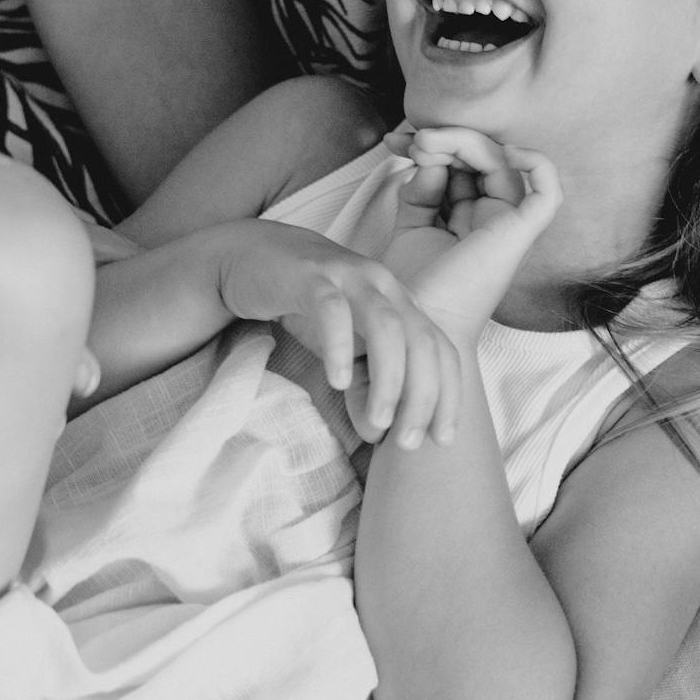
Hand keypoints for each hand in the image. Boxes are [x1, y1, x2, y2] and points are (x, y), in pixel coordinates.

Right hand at [215, 221, 462, 448]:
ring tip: (378, 422)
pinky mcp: (310, 276)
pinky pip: (332, 310)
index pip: (440, 349)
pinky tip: (338, 383)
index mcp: (400, 302)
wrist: (251, 257)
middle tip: (407, 442)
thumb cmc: (307, 307)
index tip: (443, 439)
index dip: (448, 395)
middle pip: (421, 341)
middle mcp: (384, 286)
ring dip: (389, 379)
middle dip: (423, 396)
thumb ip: (365, 385)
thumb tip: (377, 432)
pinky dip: (340, 348)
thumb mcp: (346, 348)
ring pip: (386, 327)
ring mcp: (349, 277)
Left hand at [381, 127, 562, 340]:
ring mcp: (508, 225)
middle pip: (481, 157)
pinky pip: (547, 192)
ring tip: (424, 144)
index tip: (394, 141)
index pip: (461, 163)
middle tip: (412, 140)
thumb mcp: (409, 225)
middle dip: (444, 140)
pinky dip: (536, 163)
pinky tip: (504, 151)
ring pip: (502, 161)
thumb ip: (420, 189)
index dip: (433, 145)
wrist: (415, 326)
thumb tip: (431, 159)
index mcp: (469, 218)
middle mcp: (492, 218)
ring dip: (463, 142)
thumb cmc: (415, 288)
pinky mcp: (519, 234)